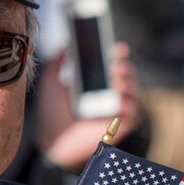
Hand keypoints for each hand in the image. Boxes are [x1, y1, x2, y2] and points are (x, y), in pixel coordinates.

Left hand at [36, 42, 141, 171]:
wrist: (50, 140)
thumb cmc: (50, 115)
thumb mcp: (51, 83)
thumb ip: (57, 63)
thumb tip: (64, 44)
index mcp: (94, 83)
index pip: (112, 64)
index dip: (119, 55)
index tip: (118, 48)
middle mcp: (107, 95)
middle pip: (126, 75)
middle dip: (124, 67)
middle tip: (115, 66)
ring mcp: (114, 111)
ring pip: (133, 91)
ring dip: (128, 83)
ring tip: (116, 80)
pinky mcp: (118, 127)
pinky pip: (133, 114)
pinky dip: (129, 106)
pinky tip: (118, 102)